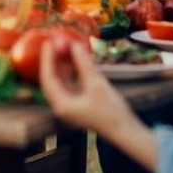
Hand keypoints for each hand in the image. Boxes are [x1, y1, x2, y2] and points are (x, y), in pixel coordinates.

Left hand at [40, 41, 157, 171]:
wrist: (126, 131)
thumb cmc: (111, 112)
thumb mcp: (97, 84)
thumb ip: (84, 64)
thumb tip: (74, 44)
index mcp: (62, 105)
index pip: (48, 78)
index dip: (47, 58)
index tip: (48, 43)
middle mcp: (62, 105)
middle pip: (53, 77)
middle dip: (54, 59)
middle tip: (56, 41)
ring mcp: (70, 104)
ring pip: (62, 79)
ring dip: (64, 63)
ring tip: (67, 46)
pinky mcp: (78, 102)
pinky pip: (70, 82)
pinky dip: (72, 70)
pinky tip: (76, 57)